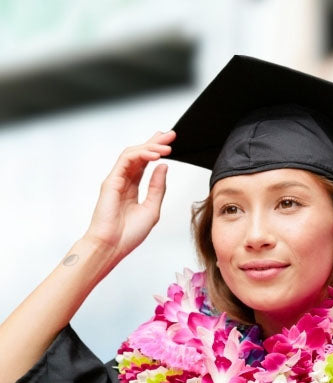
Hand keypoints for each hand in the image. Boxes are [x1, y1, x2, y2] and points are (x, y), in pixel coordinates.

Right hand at [85, 130, 175, 260]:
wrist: (112, 246)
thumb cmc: (128, 235)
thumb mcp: (152, 209)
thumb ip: (157, 187)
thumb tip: (163, 167)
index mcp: (132, 189)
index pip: (145, 164)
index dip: (156, 151)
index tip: (170, 143)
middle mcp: (123, 182)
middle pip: (139, 155)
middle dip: (155, 142)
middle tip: (170, 135)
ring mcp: (116, 180)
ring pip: (133, 154)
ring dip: (150, 147)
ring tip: (166, 146)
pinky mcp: (111, 181)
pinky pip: (126, 161)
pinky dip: (140, 155)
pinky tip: (154, 155)